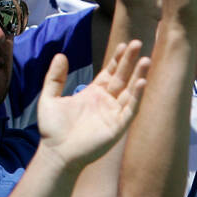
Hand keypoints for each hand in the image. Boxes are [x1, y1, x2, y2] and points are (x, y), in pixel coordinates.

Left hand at [36, 40, 147, 167]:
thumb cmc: (52, 128)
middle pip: (122, 78)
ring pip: (130, 91)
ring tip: (146, 60)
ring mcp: (113, 113)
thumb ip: (55, 77)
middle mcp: (106, 102)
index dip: (117, 59)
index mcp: (92, 93)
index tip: (125, 44)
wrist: (56, 152)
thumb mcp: (49, 97)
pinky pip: (130, 109)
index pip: (109, 72)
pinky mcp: (117, 126)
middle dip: (130, 62)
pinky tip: (142, 83)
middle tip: (139, 44)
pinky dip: (137, 97)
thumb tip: (60, 55)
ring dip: (138, 77)